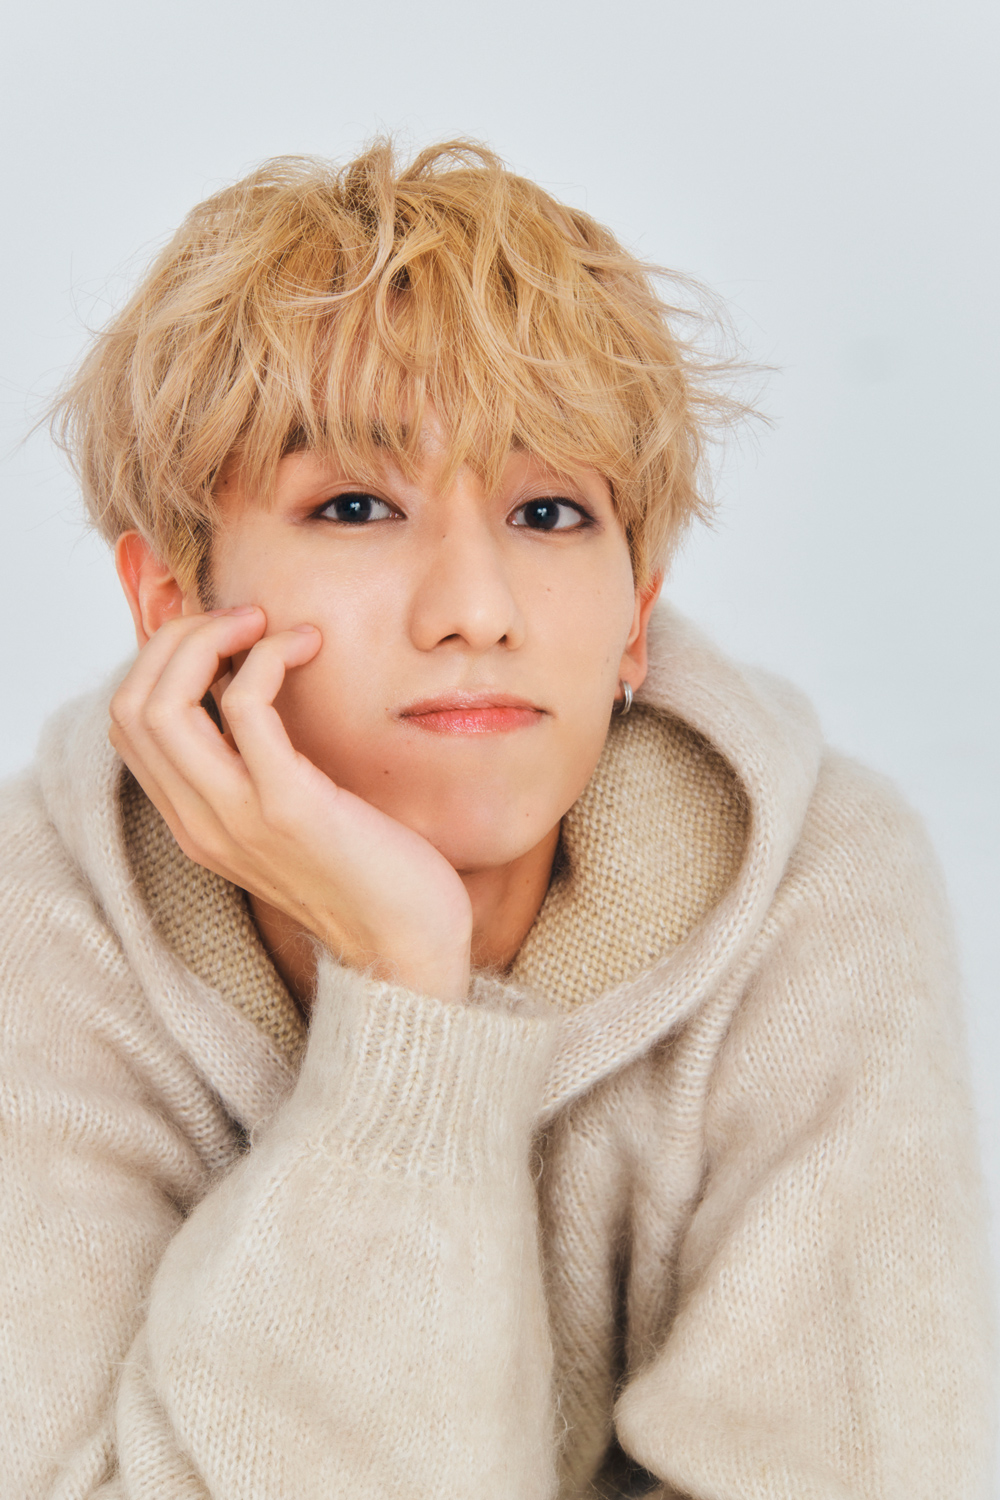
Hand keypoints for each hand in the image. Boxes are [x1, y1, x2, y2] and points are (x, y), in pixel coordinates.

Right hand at [109, 607, 473, 1002]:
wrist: (407, 947)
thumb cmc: (368, 874)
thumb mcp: (293, 815)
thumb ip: (259, 767)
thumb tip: (256, 688)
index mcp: (194, 821)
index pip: (128, 724)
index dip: (162, 661)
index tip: (225, 637)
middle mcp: (199, 821)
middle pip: (132, 704)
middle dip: (177, 638)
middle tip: (243, 618)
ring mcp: (237, 816)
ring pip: (164, 703)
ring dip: (210, 638)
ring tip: (265, 623)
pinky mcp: (288, 807)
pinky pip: (245, 707)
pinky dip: (268, 656)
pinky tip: (307, 647)